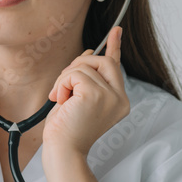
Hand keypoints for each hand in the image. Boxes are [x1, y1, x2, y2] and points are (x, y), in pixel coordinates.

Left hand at [42, 27, 129, 162]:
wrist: (63, 151)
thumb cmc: (67, 130)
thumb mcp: (78, 99)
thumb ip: (86, 78)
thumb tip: (88, 54)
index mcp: (119, 101)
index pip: (116, 68)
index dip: (114, 47)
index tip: (116, 30)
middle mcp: (120, 99)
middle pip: (102, 61)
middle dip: (78, 65)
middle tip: (63, 84)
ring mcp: (111, 96)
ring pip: (85, 66)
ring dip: (65, 79)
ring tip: (61, 98)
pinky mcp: (96, 94)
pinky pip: (75, 73)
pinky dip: (62, 83)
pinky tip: (60, 100)